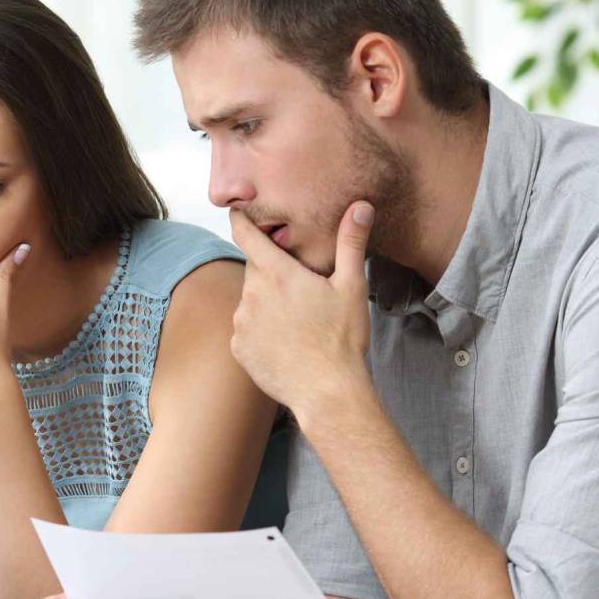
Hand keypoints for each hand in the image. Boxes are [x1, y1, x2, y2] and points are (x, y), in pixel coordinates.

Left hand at [226, 202, 376, 417]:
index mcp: (277, 274)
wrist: (327, 392)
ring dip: (266, 302)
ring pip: (250, 301)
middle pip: (254, 270)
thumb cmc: (342, 338)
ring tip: (297, 320)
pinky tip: (285, 341)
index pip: (246, 235)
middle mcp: (252, 294)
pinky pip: (246, 330)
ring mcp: (242, 323)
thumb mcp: (352, 286)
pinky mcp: (239, 348)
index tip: (238, 211)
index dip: (241, 220)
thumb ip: (351, 243)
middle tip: (298, 286)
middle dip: (271, 271)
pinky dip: (260, 330)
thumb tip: (360, 206)